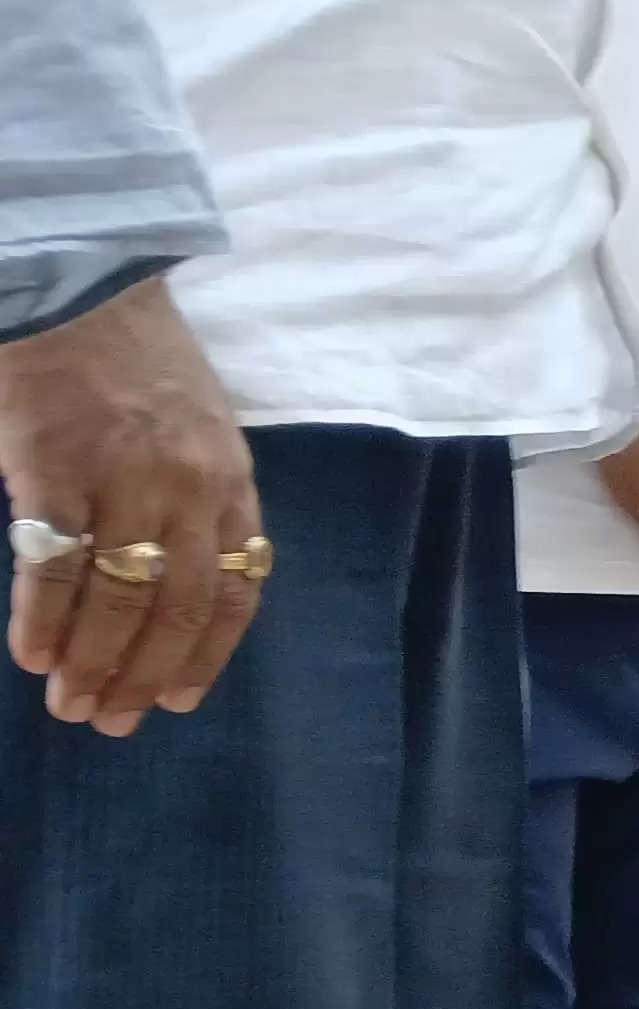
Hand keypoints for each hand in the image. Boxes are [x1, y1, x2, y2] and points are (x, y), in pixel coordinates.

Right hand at [0, 278, 263, 736]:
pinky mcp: (54, 464)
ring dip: (93, 661)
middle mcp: (189, 489)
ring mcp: (124, 477)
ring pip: (118, 596)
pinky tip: (33, 653)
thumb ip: (194, 505)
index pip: (236, 592)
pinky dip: (45, 616)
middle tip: (110, 722)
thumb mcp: (198, 433)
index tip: (180, 701)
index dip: (206, 655)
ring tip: (70, 703)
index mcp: (232, 484)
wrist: (79, 286)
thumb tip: (166, 589)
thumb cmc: (134, 362)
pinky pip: (54, 561)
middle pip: (176, 608)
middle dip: (144, 675)